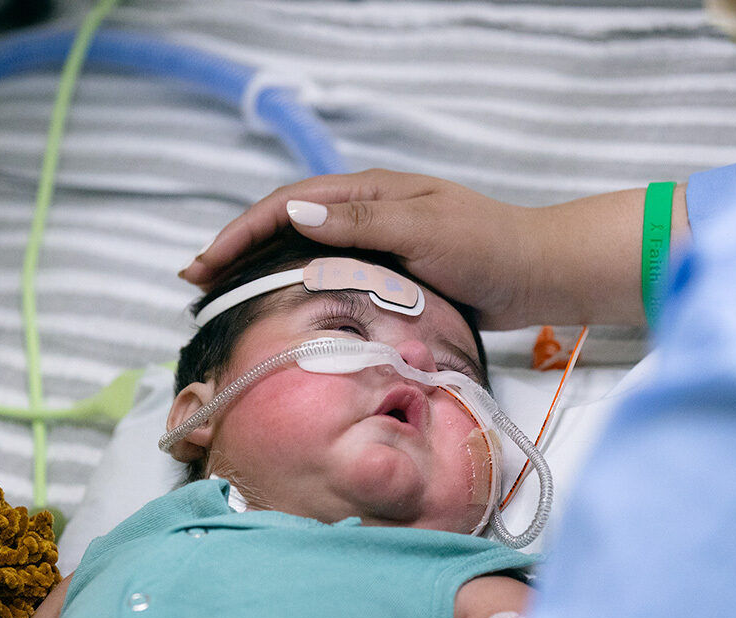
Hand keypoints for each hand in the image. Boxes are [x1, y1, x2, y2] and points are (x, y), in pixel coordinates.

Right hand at [180, 169, 550, 329]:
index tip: (204, 265)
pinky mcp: (390, 270)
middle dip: (238, 249)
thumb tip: (295, 211)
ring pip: (305, 249)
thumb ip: (362, 223)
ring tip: (225, 296)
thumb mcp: (423, 230)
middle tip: (197, 282)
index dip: (240, 232)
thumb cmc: (487, 248)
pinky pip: (332, 273)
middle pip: (287, 223)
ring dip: (262, 268)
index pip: (288, 204)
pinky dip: (298, 284)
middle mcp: (368, 212)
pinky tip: (284, 306)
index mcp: (370, 192)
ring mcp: (378, 241)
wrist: (537, 273)